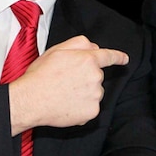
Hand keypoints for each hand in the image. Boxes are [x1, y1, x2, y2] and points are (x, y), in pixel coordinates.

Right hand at [8, 35, 128, 133]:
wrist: (30, 101)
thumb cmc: (40, 75)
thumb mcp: (56, 50)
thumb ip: (78, 44)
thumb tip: (94, 47)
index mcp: (87, 59)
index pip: (108, 56)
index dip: (118, 57)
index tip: (125, 59)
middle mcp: (95, 77)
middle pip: (96, 76)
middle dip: (85, 78)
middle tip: (64, 82)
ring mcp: (95, 95)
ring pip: (94, 93)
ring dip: (83, 93)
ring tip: (63, 95)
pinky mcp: (92, 112)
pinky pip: (90, 108)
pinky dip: (81, 108)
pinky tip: (66, 106)